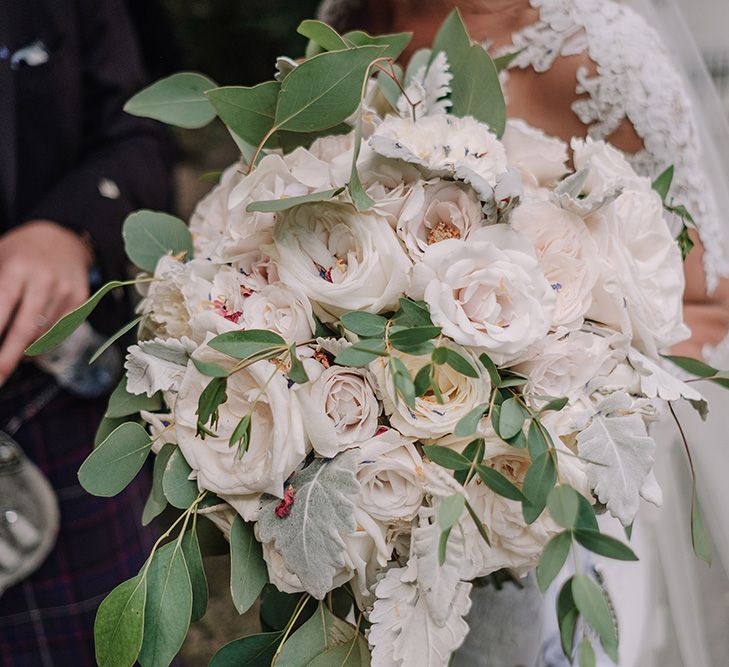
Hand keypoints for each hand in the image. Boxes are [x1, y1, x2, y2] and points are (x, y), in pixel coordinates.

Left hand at [0, 221, 92, 384]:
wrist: (62, 239)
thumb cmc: (19, 254)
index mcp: (17, 268)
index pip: (2, 311)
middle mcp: (45, 280)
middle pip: (24, 331)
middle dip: (7, 359)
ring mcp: (67, 291)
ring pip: (43, 336)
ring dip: (24, 351)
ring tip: (11, 355)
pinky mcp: (81, 301)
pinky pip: (59, 332)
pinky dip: (42, 344)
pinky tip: (30, 345)